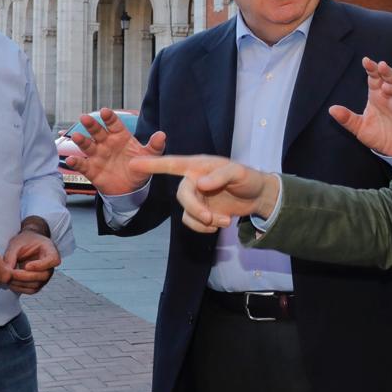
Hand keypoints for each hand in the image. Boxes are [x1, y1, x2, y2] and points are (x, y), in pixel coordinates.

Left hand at [3, 230, 60, 294]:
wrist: (26, 244)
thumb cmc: (24, 241)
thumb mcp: (16, 244)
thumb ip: (11, 256)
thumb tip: (6, 271)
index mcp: (50, 250)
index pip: (53, 260)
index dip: (41, 265)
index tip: (27, 265)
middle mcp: (50, 266)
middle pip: (44, 275)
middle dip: (26, 276)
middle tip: (11, 273)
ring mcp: (45, 276)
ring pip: (36, 285)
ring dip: (21, 283)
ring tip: (8, 277)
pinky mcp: (38, 283)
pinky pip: (31, 290)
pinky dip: (20, 288)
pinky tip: (10, 282)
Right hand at [66, 108, 166, 195]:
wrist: (131, 189)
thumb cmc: (139, 167)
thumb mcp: (149, 156)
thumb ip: (155, 146)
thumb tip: (162, 135)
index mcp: (120, 136)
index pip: (114, 124)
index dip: (109, 117)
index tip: (105, 112)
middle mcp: (106, 143)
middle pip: (97, 131)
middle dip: (91, 124)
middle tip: (85, 118)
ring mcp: (97, 156)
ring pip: (87, 145)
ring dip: (81, 141)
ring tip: (77, 136)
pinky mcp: (91, 169)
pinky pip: (82, 165)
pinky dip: (76, 162)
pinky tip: (71, 160)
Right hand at [129, 155, 280, 233]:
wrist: (258, 197)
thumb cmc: (248, 178)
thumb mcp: (239, 172)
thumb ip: (220, 175)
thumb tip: (200, 183)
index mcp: (198, 166)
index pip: (172, 164)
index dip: (152, 164)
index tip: (133, 163)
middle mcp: (193, 180)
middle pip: (182, 196)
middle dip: (195, 209)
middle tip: (212, 218)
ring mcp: (196, 197)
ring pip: (187, 213)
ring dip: (204, 222)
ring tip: (224, 221)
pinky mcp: (201, 211)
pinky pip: (193, 223)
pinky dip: (205, 227)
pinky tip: (220, 224)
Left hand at [328, 58, 391, 156]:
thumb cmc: (377, 134)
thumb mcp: (359, 127)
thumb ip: (347, 118)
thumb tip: (331, 109)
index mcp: (377, 96)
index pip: (375, 79)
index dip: (372, 70)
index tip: (366, 61)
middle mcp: (391, 99)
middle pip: (391, 81)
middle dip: (387, 73)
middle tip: (381, 66)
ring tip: (386, 87)